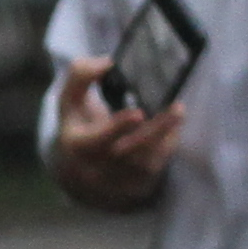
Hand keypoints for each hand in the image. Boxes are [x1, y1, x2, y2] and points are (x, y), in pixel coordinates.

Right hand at [45, 55, 181, 210]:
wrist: (80, 171)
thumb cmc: (78, 126)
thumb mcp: (70, 101)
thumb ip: (80, 76)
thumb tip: (107, 63)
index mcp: (79, 146)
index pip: (97, 141)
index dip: (117, 128)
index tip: (138, 114)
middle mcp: (99, 168)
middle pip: (130, 153)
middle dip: (156, 131)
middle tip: (177, 108)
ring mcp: (121, 180)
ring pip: (148, 162)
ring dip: (166, 136)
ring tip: (177, 112)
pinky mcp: (139, 185)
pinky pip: (157, 167)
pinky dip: (168, 146)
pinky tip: (174, 127)